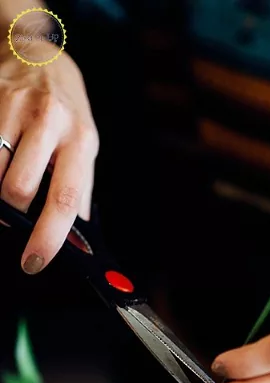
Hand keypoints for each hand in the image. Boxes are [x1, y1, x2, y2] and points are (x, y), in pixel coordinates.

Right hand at [0, 43, 97, 272]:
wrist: (38, 55)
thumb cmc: (66, 111)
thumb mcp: (84, 146)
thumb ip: (78, 191)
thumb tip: (76, 242)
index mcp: (80, 140)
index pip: (64, 200)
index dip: (48, 237)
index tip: (34, 262)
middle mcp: (49, 122)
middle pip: (19, 189)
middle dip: (13, 214)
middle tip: (14, 217)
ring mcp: (13, 108)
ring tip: (4, 188)